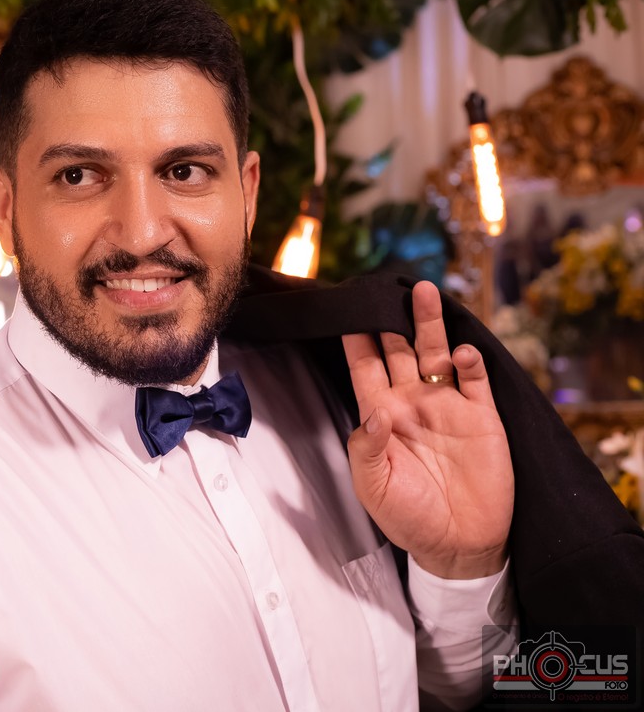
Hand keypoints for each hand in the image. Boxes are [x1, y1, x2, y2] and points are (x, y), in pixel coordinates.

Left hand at [341, 281, 513, 578]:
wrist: (457, 544)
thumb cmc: (407, 516)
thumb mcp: (374, 486)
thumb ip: (367, 449)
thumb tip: (374, 413)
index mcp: (380, 415)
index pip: (364, 368)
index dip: (356, 339)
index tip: (345, 307)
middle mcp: (412, 403)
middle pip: (400, 350)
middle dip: (392, 318)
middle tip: (385, 283)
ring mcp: (448, 407)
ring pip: (437, 354)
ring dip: (430, 324)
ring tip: (424, 291)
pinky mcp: (483, 417)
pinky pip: (476, 381)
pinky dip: (471, 362)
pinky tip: (461, 352)